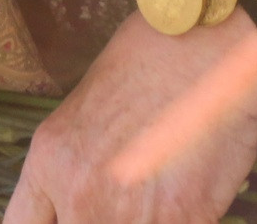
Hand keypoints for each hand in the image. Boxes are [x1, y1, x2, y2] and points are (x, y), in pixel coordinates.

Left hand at [1, 8, 256, 223]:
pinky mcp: (184, 220)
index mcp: (49, 161)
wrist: (207, 50)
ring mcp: (131, 215)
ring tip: (153, 193)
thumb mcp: (83, 110)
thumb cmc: (147, 62)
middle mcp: (80, 195)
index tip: (65, 215)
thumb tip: (77, 200)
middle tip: (117, 202)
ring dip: (140, 220)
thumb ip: (73, 165)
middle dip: (94, 219)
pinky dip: (180, 218)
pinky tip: (185, 196)